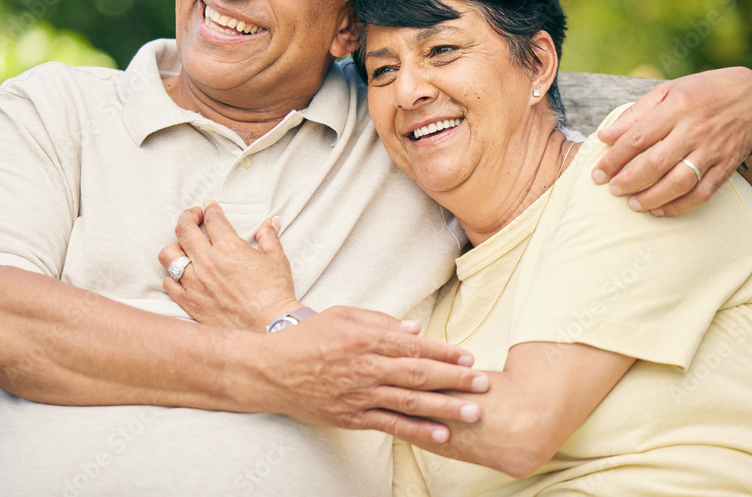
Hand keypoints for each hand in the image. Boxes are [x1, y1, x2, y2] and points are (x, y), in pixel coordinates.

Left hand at [159, 202, 298, 331]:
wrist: (270, 326)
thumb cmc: (276, 293)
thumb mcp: (277, 259)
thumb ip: (268, 237)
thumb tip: (269, 223)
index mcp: (229, 248)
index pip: (212, 218)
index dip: (210, 208)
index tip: (210, 207)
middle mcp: (208, 262)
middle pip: (184, 229)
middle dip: (188, 217)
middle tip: (194, 216)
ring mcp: (196, 283)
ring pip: (168, 255)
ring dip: (175, 246)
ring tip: (184, 247)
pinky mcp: (190, 303)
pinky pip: (168, 283)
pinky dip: (172, 275)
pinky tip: (183, 273)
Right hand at [254, 306, 489, 446]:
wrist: (269, 371)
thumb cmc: (305, 338)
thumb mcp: (341, 316)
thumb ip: (379, 321)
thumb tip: (415, 329)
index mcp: (364, 339)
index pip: (413, 345)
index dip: (444, 351)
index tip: (468, 356)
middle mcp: (364, 368)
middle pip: (417, 374)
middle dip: (454, 379)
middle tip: (483, 384)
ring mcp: (358, 396)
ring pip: (409, 402)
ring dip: (445, 407)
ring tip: (474, 412)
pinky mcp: (351, 418)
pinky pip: (389, 426)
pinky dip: (417, 431)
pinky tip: (441, 435)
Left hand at [592, 67, 751, 215]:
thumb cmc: (702, 92)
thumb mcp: (668, 91)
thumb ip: (635, 114)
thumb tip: (605, 136)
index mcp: (676, 108)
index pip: (638, 138)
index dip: (614, 159)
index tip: (597, 174)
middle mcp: (695, 130)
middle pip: (656, 163)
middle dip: (629, 181)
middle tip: (612, 190)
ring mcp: (713, 150)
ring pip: (679, 182)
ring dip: (652, 197)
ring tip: (632, 204)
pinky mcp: (727, 166)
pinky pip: (703, 192)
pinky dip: (680, 206)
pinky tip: (660, 210)